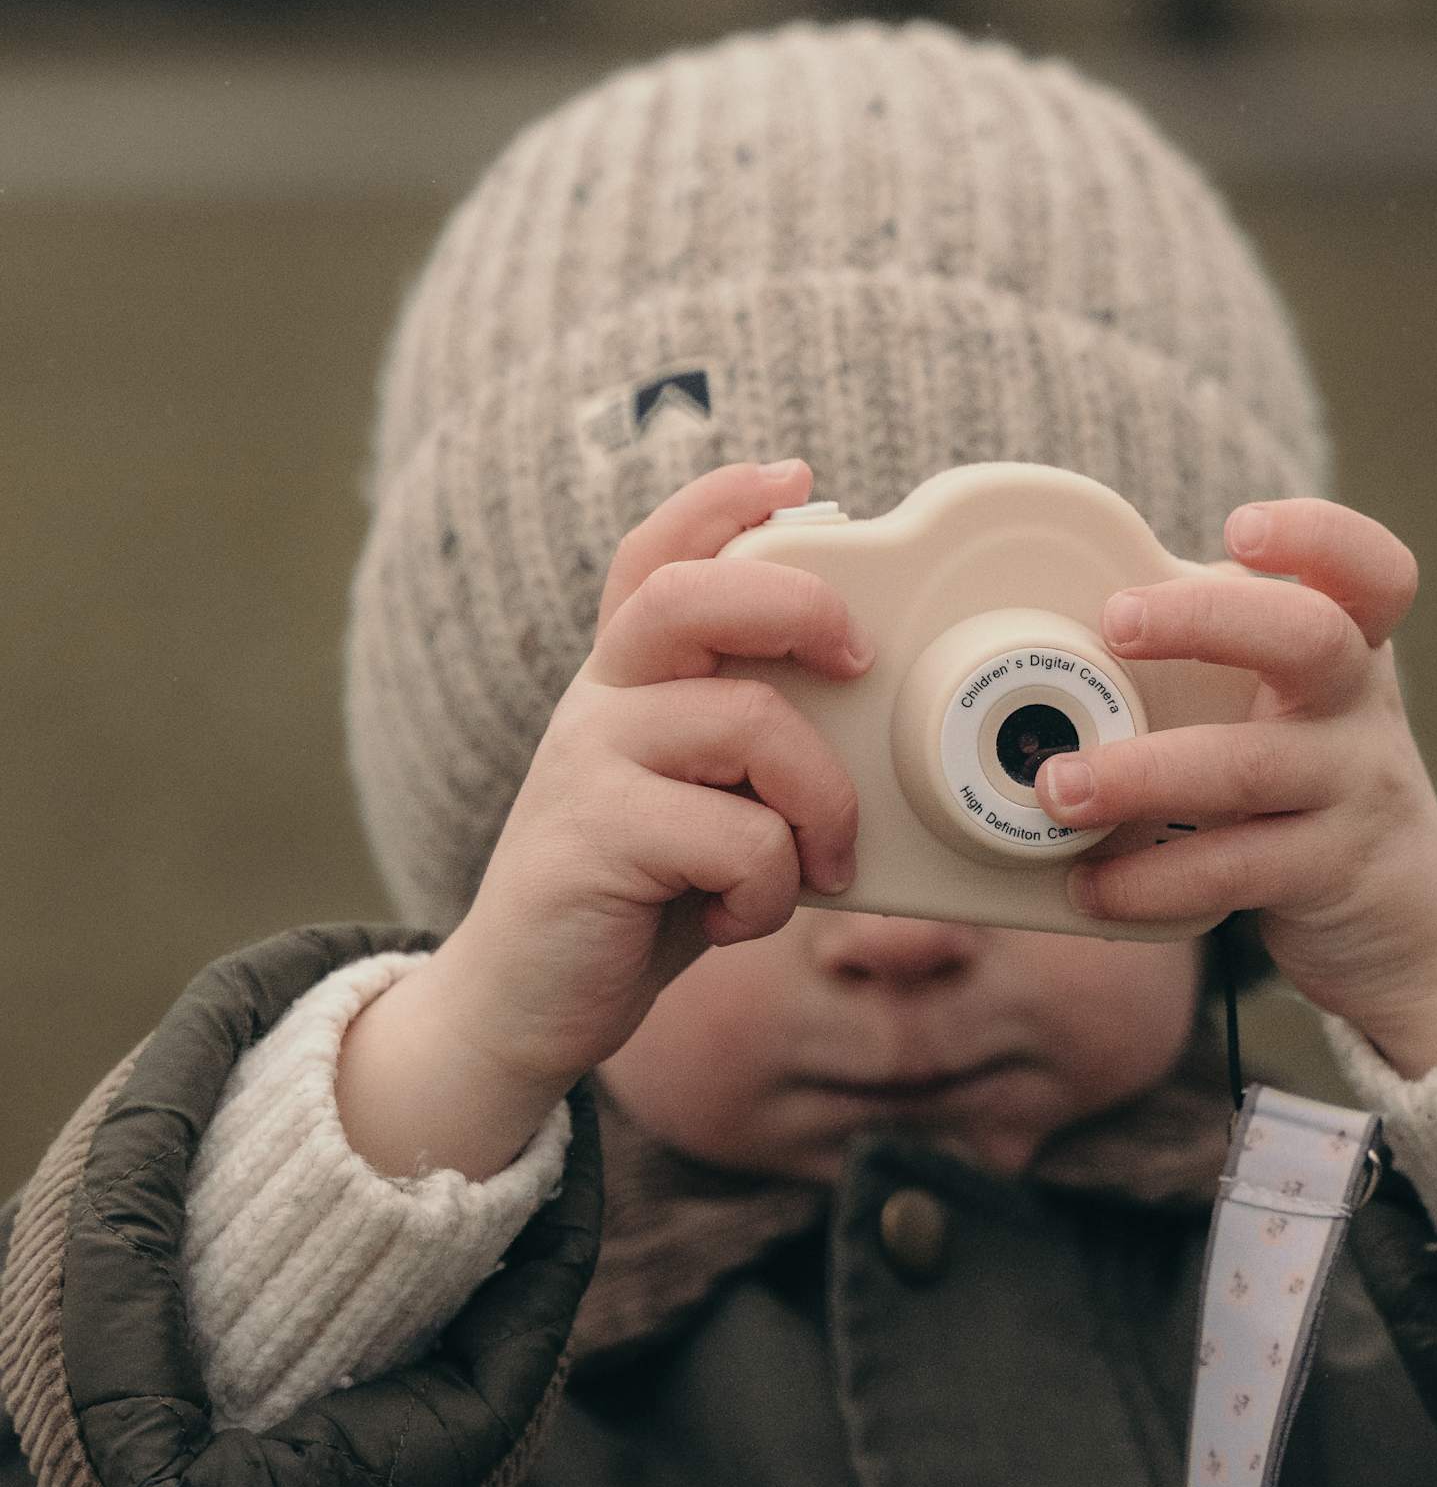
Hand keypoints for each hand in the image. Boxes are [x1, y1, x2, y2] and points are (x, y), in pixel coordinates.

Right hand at [337, 459, 872, 1177]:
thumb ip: (749, 744)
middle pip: (691, 596)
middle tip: (858, 662)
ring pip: (750, 724)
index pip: (656, 557)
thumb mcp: (696, 802)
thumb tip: (859, 694)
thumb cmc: (638, 899)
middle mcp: (598, 702)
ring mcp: (588, 765)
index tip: (799, 480)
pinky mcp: (593, 841)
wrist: (528, 1006)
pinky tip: (732, 919)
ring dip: (819, 802)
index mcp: (624, 680)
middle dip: (798, 606)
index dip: (721, 503)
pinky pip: (738, 837)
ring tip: (814, 864)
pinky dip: (768, 889)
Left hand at [1035, 498, 1436, 1077]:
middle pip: (1310, 638)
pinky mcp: (1329, 874)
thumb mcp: (1294, 710)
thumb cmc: (1312, 788)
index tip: (1239, 528)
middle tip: (1115, 623)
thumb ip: (1220, 660)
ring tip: (1058, 788)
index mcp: (1351, 650)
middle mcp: (1361, 709)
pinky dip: (1152, 880)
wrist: (1410, 917)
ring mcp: (1354, 791)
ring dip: (1141, 772)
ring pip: (1251, 766)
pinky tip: (1092, 884)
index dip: (1316, 535)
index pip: (1370, 570)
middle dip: (1205, 620)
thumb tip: (1068, 629)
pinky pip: (1234, 870)